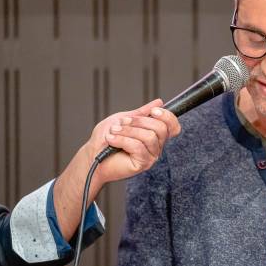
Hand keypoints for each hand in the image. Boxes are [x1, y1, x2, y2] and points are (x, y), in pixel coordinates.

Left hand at [54, 99, 180, 239]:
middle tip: (122, 122)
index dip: (167, 116)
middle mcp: (156, 146)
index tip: (152, 111)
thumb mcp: (124, 119)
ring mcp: (151, 156)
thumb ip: (142, 112)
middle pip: (161, 128)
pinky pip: (139, 147)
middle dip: (139, 121)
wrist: (92, 154)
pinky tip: (112, 140)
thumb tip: (159, 102)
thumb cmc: (106, 138)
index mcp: (154, 134)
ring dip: (128, 131)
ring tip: (113, 132)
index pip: (172, 126)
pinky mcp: (143, 164)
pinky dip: (123, 140)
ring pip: (149, 137)